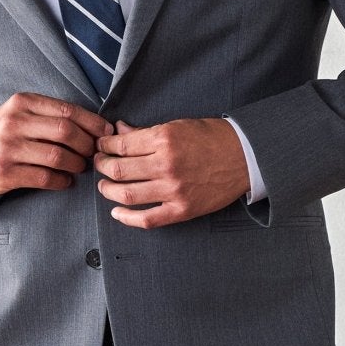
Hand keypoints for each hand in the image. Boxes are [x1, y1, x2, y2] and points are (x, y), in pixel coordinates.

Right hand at [0, 92, 107, 196]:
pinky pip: (45, 177)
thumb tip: (96, 126)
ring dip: (76, 165)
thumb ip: (51, 115)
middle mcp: (14, 123)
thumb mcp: (22, 114)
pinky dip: (62, 181)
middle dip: (87, 145)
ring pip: (57, 156)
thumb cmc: (5, 135)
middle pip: (65, 132)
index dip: (92, 123)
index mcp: (22, 103)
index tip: (105, 133)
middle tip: (93, 154)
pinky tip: (65, 181)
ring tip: (80, 167)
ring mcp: (7, 148)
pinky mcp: (4, 172)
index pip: (67, 110)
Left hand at [94, 117, 250, 228]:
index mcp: (164, 139)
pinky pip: (147, 219)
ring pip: (127, 194)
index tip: (101, 146)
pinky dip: (127, 218)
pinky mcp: (181, 210)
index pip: (121, 145)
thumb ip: (146, 132)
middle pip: (119, 169)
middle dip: (102, 166)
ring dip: (108, 190)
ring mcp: (173, 190)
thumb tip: (118, 130)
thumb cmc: (212, 138)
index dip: (105, 146)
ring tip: (104, 186)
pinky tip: (117, 212)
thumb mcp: (178, 126)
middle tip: (99, 164)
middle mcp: (166, 165)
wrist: (245, 157)